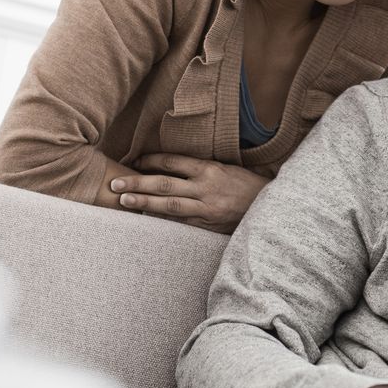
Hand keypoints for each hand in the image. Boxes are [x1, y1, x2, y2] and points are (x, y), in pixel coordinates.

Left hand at [108, 153, 269, 232]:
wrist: (272, 208)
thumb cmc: (249, 187)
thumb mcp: (228, 170)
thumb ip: (203, 170)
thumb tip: (175, 168)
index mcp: (210, 169)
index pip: (174, 161)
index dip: (152, 160)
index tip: (135, 161)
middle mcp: (206, 187)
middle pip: (164, 183)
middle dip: (137, 182)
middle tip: (115, 183)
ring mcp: (206, 209)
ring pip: (169, 205)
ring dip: (144, 202)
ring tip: (124, 200)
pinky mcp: (208, 226)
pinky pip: (181, 224)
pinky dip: (163, 222)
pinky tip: (146, 220)